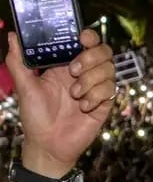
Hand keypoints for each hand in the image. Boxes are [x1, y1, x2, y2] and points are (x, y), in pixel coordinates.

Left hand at [6, 29, 115, 175]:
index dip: (89, 36)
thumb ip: (18, 61)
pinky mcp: (104, 103)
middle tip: (74, 70)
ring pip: (109, 69)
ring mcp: (96, 87)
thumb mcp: (24, 86)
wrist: (48, 144)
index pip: (86, 42)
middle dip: (91, 58)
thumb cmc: (35, 116)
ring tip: (75, 94)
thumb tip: (12, 36)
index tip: (82, 38)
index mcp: (65, 64)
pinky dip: (96, 96)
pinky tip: (83, 107)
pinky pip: (110, 90)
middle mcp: (84, 73)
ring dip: (92, 80)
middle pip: (104, 52)